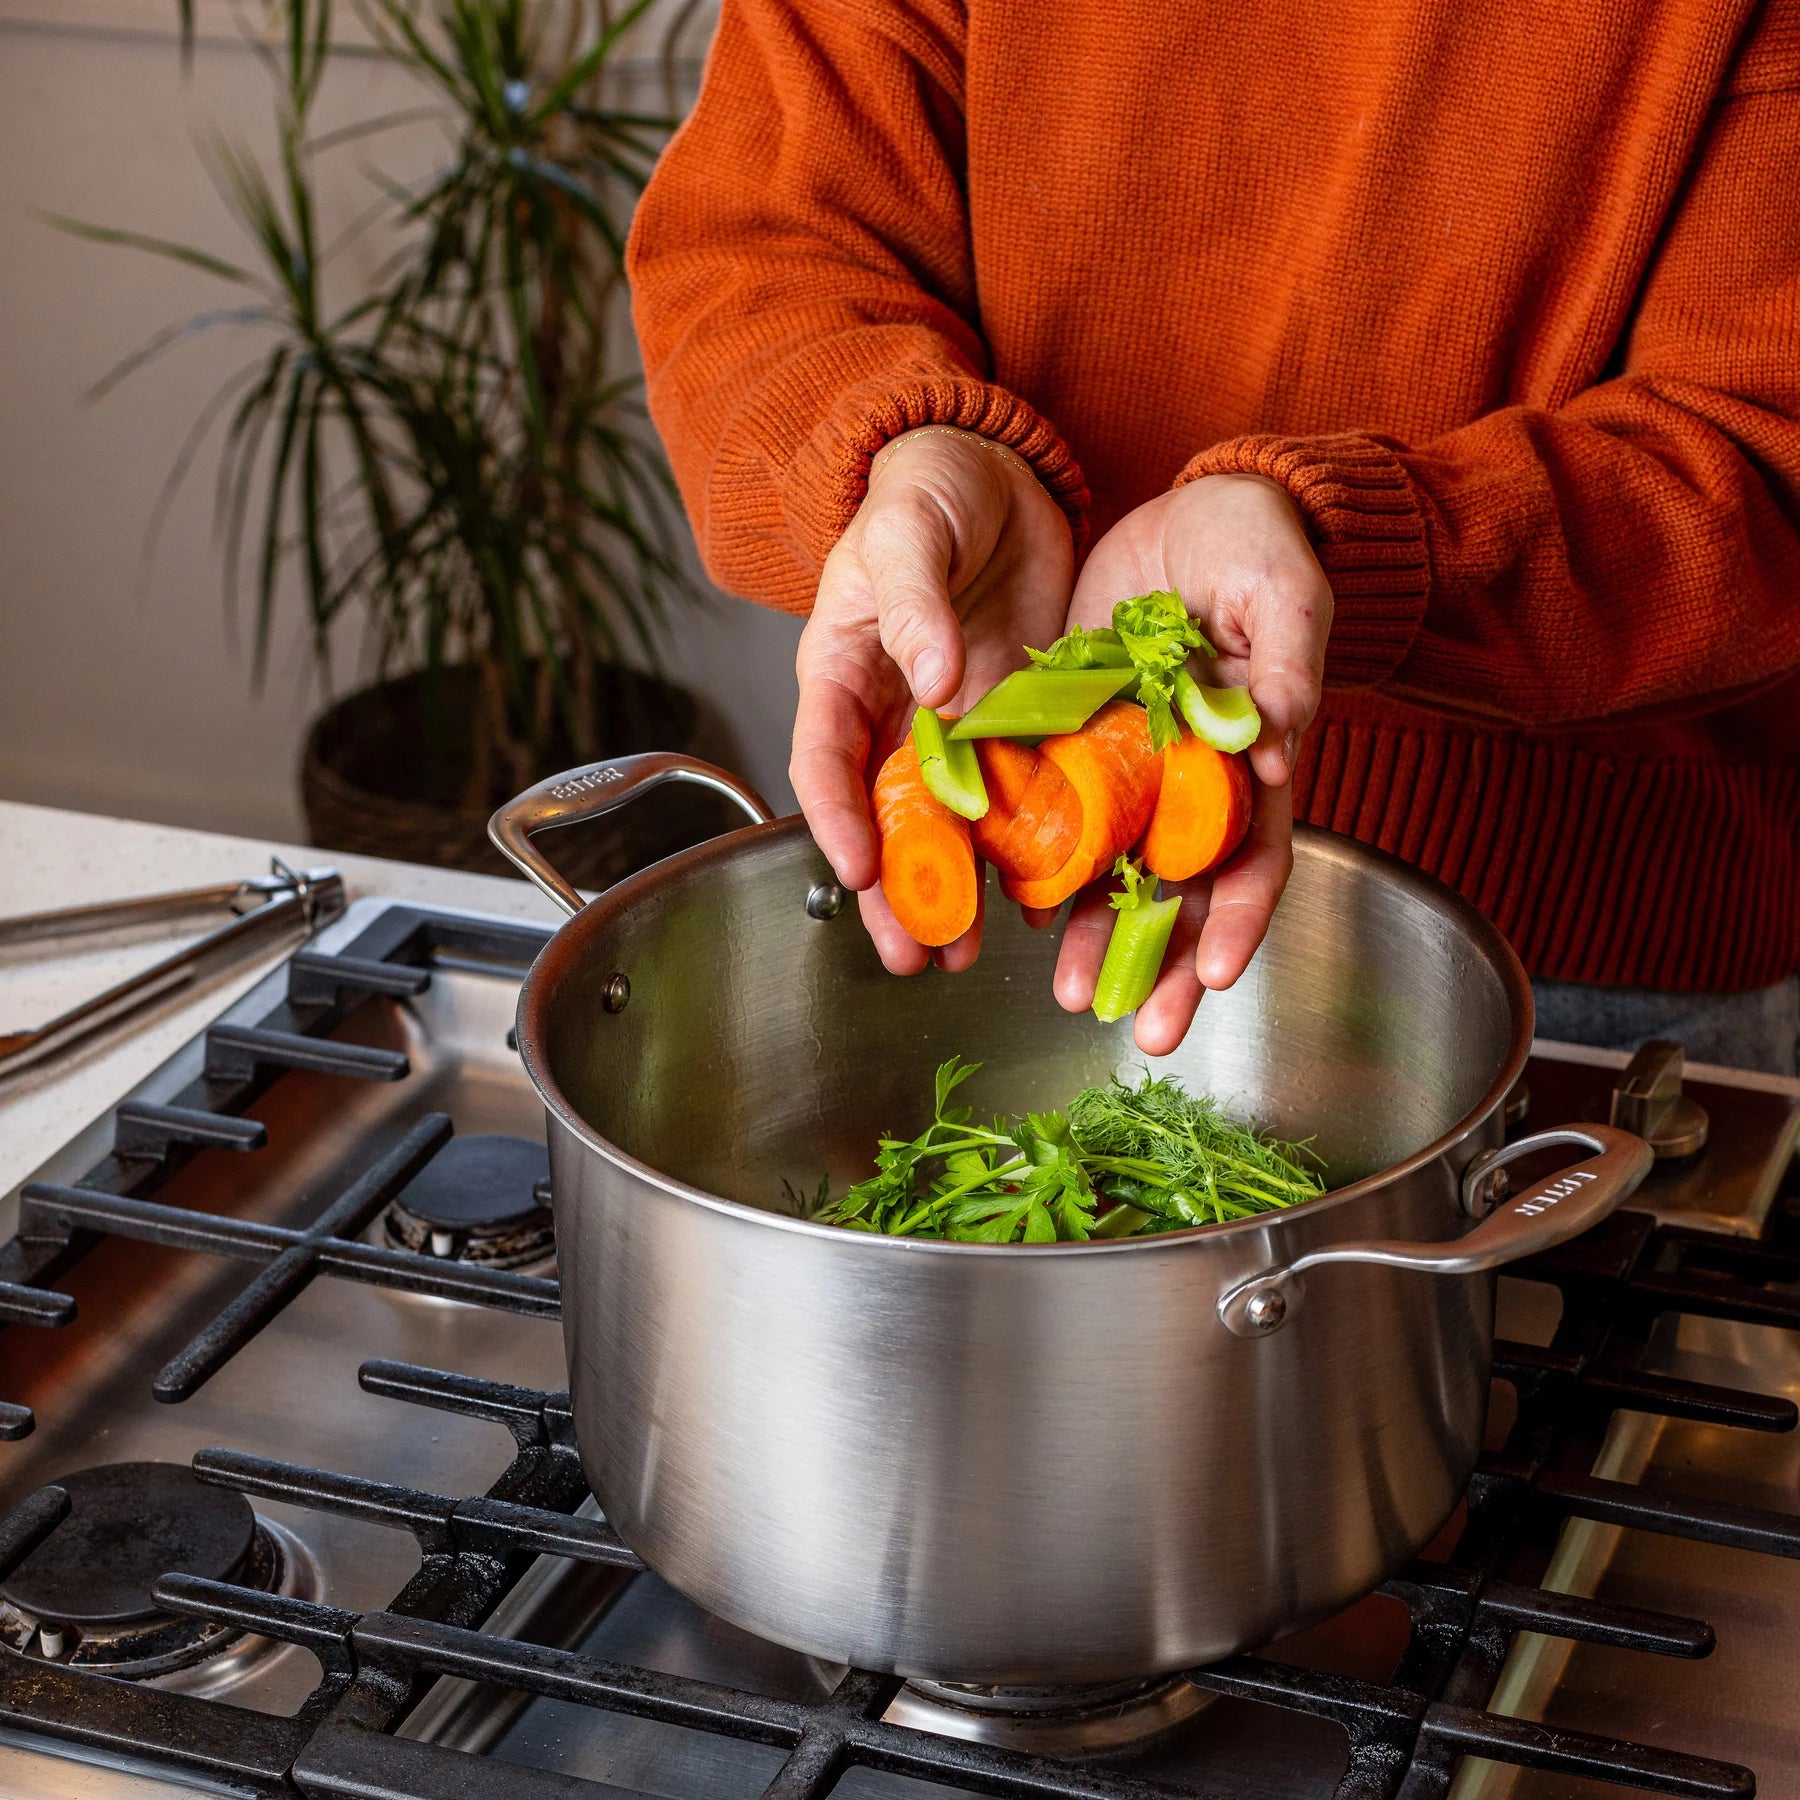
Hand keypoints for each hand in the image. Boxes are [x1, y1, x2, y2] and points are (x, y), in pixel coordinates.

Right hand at [791, 427, 1073, 973]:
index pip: (825, 759)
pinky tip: (1042, 894)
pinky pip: (1019, 795)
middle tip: (913, 956)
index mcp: (844, 672)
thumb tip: (933, 682)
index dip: (836, 820)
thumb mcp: (910, 531)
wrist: (997, 471)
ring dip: (958, 889)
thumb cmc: (928, 489)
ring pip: (950, 825)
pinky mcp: (1018, 723)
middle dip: (896, 892)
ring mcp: (958, 725)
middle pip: (884, 818)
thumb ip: (915, 603)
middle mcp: (895, 713)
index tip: (859, 873)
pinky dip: (1027, 846)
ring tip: (968, 955)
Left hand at [1046, 473, 1331, 1052]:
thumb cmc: (1257, 546)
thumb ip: (1286, 666)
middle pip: (1180, 890)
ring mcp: (1127, 766)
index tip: (1217, 974)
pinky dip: (1034, 862)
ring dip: (1091, 934)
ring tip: (1063, 990)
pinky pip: (1052, 811)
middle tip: (1135, 1028)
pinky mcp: (1072, 739)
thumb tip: (1277, 746)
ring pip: (1110, 869)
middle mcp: (1187, 781)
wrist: (1189, 509)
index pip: (1253, 856)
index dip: (1240, 918)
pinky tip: (1012, 906)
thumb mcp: (1281, 591)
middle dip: (1161, 962)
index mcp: (1250, 758)